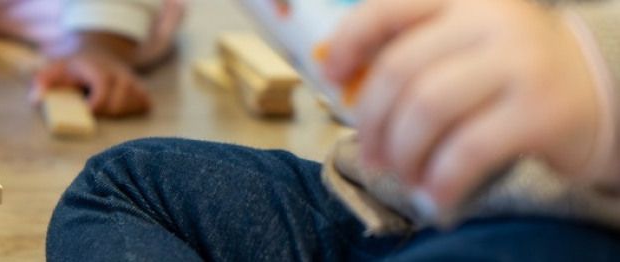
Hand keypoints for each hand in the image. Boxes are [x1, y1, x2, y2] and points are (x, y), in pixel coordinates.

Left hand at [33, 46, 149, 116]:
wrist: (99, 52)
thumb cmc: (74, 68)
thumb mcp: (55, 69)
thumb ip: (43, 82)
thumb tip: (36, 100)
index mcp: (98, 67)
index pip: (103, 87)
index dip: (95, 104)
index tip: (85, 111)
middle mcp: (120, 72)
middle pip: (118, 102)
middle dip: (103, 112)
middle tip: (91, 110)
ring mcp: (134, 81)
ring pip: (133, 104)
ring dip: (117, 113)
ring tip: (103, 107)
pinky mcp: (143, 89)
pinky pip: (144, 105)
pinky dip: (132, 111)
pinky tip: (118, 108)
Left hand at [323, 0, 603, 219]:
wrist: (597, 88)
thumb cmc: (507, 70)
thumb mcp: (462, 43)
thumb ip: (411, 51)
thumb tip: (337, 78)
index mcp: (462, 0)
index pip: (388, 9)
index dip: (350, 43)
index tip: (330, 78)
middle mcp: (491, 22)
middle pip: (401, 71)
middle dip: (371, 121)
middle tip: (369, 154)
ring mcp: (520, 64)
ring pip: (428, 110)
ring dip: (402, 153)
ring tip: (401, 175)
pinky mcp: (540, 112)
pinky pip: (468, 151)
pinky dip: (440, 181)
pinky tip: (433, 199)